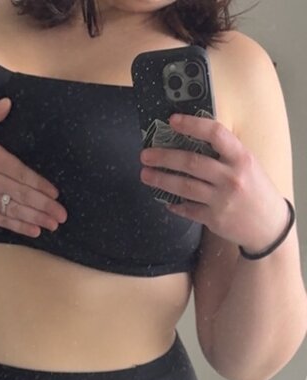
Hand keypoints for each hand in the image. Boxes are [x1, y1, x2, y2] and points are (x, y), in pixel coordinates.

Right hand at [0, 97, 66, 236]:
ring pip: (14, 209)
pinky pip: (1, 220)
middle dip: (45, 205)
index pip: (21, 172)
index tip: (55, 192)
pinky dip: (18, 226)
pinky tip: (33, 231)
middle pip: (22, 194)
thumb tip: (8, 103)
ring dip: (36, 218)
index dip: (40, 184)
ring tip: (53, 225)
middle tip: (62, 215)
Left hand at [139, 113, 288, 251]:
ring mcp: (222, 200)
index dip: (192, 125)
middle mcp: (231, 177)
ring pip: (185, 187)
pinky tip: (166, 201)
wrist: (268, 225)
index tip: (172, 121)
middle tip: (145, 155)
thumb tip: (191, 140)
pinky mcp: (214, 219)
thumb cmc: (256, 189)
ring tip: (146, 175)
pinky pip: (188, 210)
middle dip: (164, 157)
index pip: (215, 133)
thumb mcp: (248, 164)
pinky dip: (176, 205)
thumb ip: (225, 154)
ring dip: (162, 180)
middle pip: (191, 162)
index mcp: (241, 158)